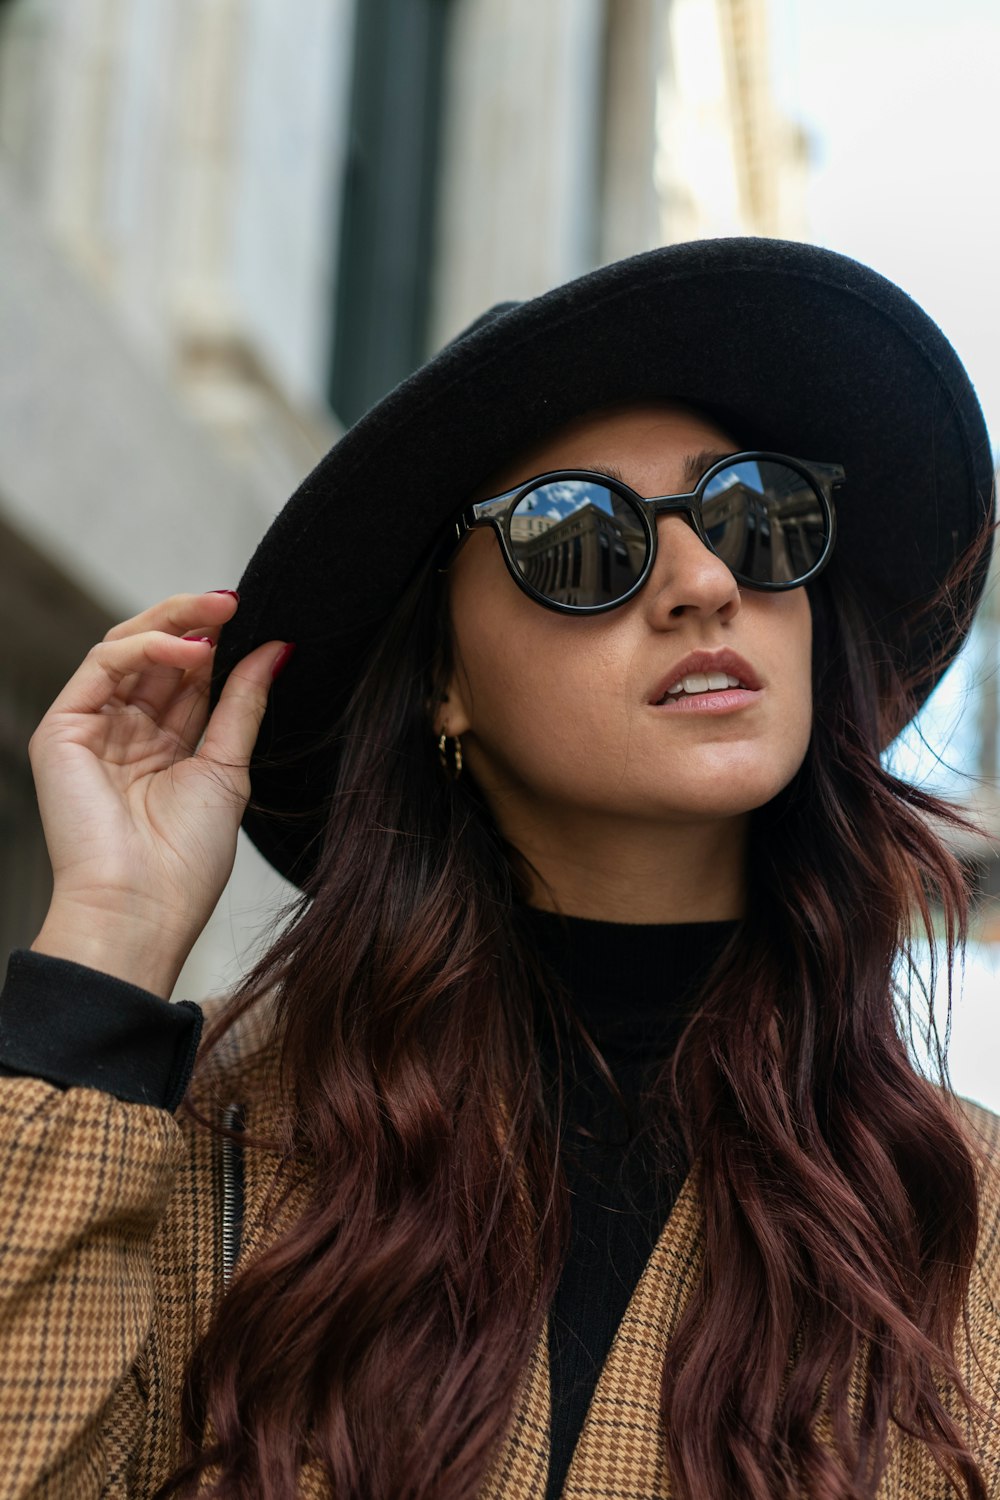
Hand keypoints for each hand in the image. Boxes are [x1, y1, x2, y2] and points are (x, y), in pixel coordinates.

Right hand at [27, 590, 289, 997]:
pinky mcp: (61, 729)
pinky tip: (190, 651)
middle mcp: (125, 734)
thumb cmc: (183, 862)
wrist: (142, 908)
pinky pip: (101, 666)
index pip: (188, 677)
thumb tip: (276, 650)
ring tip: (220, 614)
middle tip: (235, 601)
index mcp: (164, 748)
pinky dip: (145, 648)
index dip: (219, 644)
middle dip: (196, 622)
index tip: (256, 618)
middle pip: (156, 655)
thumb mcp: (228, 770)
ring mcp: (91, 729)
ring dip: (174, 624)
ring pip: (125, 648)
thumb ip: (244, 705)